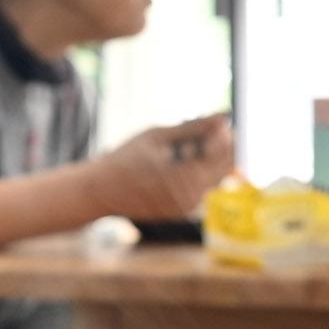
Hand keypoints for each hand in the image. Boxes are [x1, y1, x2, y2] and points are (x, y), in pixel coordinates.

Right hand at [90, 111, 235, 225]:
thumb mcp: (159, 136)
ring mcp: (188, 207)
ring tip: (184, 148)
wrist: (101, 191)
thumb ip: (195, 127)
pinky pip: (201, 188)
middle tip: (208, 131)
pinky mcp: (183, 212)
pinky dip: (197, 173)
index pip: (224, 153)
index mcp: (186, 177)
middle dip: (221, 147)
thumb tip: (223, 116)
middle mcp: (192, 197)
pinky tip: (175, 164)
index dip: (227, 135)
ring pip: (215, 179)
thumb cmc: (126, 158)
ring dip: (209, 160)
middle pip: (225, 168)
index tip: (220, 121)